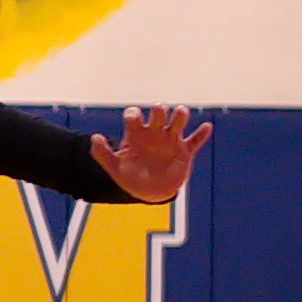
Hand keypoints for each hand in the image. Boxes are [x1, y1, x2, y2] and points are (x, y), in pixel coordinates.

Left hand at [90, 105, 212, 203]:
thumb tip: (94, 137)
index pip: (134, 116)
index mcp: (137, 134)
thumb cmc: (131, 177)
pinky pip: (195, 141)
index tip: (133, 120)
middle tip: (158, 110)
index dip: (133, 115)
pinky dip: (201, 134)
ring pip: (177, 122)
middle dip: (158, 109)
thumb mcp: (115, 168)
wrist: (150, 192)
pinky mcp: (184, 151)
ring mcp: (170, 141)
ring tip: (180, 113)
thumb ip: (103, 154)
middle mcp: (154, 133)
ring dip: (180, 116)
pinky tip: (207, 127)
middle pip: (158, 114)